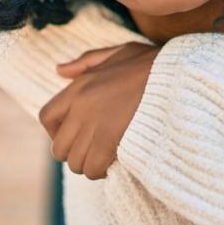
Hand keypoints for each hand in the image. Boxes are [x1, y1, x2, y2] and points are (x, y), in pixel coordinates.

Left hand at [39, 42, 158, 178]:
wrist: (177, 74)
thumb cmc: (151, 63)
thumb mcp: (117, 52)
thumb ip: (86, 62)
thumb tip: (60, 70)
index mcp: (79, 86)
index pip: (47, 117)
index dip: (56, 132)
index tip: (74, 135)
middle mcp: (80, 107)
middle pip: (59, 147)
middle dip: (75, 153)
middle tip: (94, 151)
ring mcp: (94, 124)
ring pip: (75, 161)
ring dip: (89, 165)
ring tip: (106, 159)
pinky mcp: (110, 140)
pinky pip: (93, 167)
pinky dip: (101, 171)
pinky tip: (115, 164)